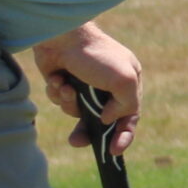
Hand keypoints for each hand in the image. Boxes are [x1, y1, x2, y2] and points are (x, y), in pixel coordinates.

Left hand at [33, 25, 143, 154]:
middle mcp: (108, 84)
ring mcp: (86, 84)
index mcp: (128, 82)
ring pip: (78, 111)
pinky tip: (57, 78)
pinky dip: (58, 93)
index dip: (123, 136)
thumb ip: (125, 106)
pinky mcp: (65, 81)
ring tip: (66, 89)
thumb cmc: (96, 56)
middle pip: (101, 120)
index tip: (114, 151)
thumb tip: (107, 120)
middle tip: (77, 141)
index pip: (130, 116)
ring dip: (70, 104)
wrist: (62, 36)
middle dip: (88, 131)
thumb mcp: (123, 81)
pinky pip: (62, 100)